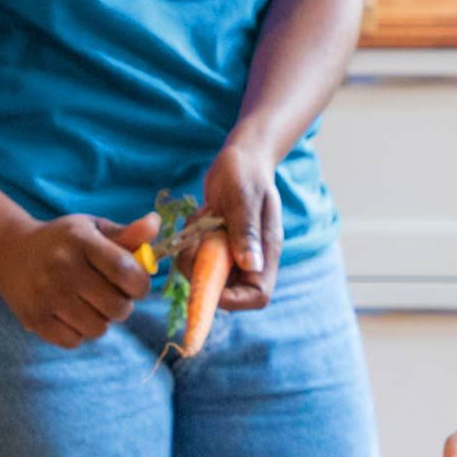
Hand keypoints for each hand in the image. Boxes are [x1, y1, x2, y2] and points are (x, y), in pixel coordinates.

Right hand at [0, 210, 158, 348]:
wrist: (8, 250)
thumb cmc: (62, 240)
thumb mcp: (92, 228)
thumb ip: (126, 233)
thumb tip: (155, 224)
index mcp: (82, 241)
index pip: (126, 271)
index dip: (140, 285)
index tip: (135, 284)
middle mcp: (63, 267)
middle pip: (116, 307)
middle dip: (123, 306)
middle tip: (112, 296)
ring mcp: (47, 295)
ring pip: (98, 328)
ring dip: (102, 321)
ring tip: (91, 305)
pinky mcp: (34, 318)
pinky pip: (74, 341)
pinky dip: (79, 333)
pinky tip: (72, 315)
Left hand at [201, 139, 282, 312]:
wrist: (240, 158)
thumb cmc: (246, 173)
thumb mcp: (243, 199)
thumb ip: (246, 231)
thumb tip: (252, 266)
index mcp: (266, 251)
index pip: (257, 295)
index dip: (233, 299)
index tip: (208, 279)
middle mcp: (251, 258)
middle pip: (227, 290)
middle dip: (203, 272)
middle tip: (194, 243)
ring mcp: (234, 253)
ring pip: (208, 275)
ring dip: (193, 255)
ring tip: (198, 224)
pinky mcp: (219, 246)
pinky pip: (198, 258)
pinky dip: (190, 242)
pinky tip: (199, 218)